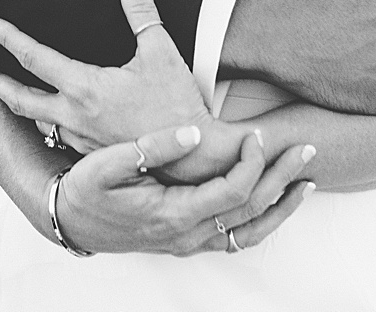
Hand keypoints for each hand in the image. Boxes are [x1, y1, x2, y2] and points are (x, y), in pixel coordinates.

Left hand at [0, 0, 208, 166]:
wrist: (190, 156)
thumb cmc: (176, 102)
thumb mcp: (161, 50)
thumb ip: (141, 10)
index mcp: (84, 87)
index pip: (33, 58)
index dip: (9, 38)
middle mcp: (73, 115)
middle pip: (18, 97)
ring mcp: (79, 138)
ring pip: (36, 119)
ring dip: (19, 102)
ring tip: (11, 89)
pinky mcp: (90, 153)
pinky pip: (57, 134)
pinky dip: (46, 120)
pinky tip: (52, 114)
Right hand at [57, 122, 313, 256]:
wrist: (68, 220)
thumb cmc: (86, 188)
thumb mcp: (109, 162)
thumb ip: (153, 146)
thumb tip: (194, 132)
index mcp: (172, 214)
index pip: (232, 192)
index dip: (252, 162)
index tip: (259, 134)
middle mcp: (186, 235)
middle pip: (251, 210)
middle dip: (282, 178)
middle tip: (307, 149)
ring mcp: (188, 242)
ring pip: (249, 232)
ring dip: (281, 206)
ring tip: (307, 182)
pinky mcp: (188, 240)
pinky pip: (235, 238)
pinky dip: (262, 220)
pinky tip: (277, 201)